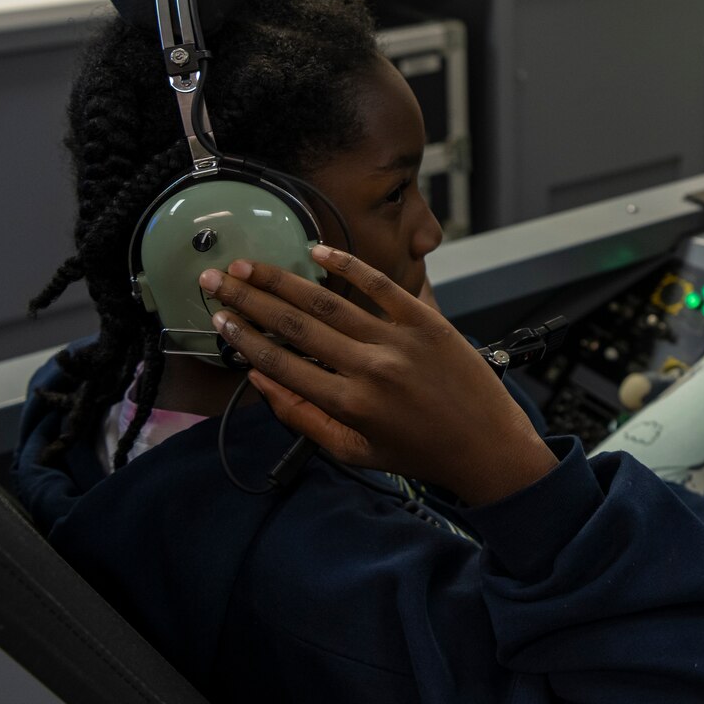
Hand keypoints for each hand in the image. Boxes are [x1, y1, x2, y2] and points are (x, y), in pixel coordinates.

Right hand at [199, 246, 557, 505]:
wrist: (487, 446)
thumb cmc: (418, 452)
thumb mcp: (354, 451)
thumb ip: (304, 417)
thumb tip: (261, 382)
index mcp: (348, 405)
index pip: (281, 365)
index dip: (244, 340)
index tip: (219, 319)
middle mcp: (369, 369)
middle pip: (295, 326)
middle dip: (249, 300)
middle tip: (217, 279)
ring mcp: (399, 341)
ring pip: (329, 304)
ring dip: (283, 281)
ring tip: (250, 265)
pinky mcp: (428, 321)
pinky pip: (382, 286)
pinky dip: (348, 266)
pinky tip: (317, 251)